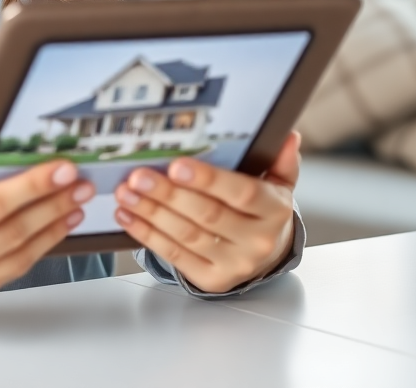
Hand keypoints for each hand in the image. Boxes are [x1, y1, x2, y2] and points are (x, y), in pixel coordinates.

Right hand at [0, 117, 93, 313]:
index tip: (58, 169)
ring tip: (75, 203)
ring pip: (19, 256)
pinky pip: (10, 272)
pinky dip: (36, 250)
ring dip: (52, 228)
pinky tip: (51, 229)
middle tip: (78, 181)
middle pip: (14, 231)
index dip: (30, 186)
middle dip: (52, 203)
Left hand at [113, 131, 300, 294]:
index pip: (241, 193)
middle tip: (139, 176)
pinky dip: (146, 233)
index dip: (207, 180)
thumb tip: (288, 136)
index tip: (177, 165)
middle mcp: (255, 240)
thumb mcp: (278, 184)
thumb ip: (281, 160)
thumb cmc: (263, 210)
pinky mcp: (211, 279)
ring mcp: (233, 264)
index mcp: (273, 210)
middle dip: (168, 194)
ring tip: (127, 192)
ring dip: (151, 212)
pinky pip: (173, 254)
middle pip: (207, 215)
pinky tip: (127, 214)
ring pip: (186, 235)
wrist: (267, 255)